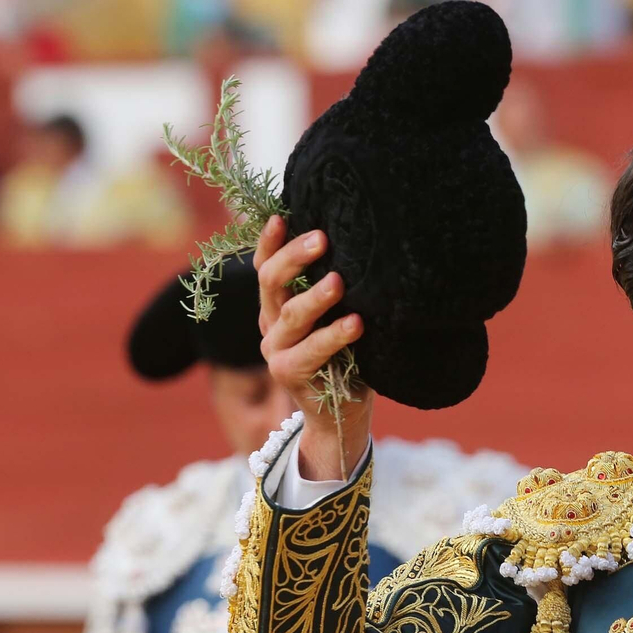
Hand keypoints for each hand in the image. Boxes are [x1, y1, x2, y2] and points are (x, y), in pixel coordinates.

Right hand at [255, 215, 372, 478]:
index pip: (267, 266)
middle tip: (321, 238)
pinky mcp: (287, 373)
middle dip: (294, 257)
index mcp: (278, 306)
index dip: (270, 242)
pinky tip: (356, 323)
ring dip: (315, 297)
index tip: (282, 216)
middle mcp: (270, 324)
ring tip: (338, 281)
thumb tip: (365, 249)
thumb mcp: (340, 319)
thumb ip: (338, 293)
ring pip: (290, 315)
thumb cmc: (348, 358)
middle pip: (271, 281)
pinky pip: (311, 350)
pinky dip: (334, 335)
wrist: (341, 416)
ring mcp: (275, 349)